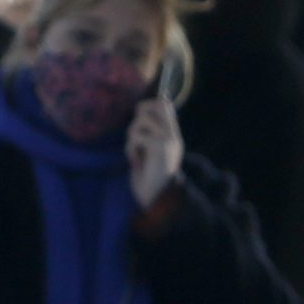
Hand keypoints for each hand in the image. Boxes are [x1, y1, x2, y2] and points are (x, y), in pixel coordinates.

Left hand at [124, 92, 183, 211]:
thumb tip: (141, 112)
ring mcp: (167, 141)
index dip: (151, 103)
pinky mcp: (159, 148)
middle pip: (156, 104)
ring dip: (131, 137)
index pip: (165, 105)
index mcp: (172, 136)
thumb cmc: (149, 178)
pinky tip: (136, 162)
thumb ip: (150, 135)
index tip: (140, 113)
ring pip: (141, 121)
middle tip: (137, 134)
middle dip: (140, 114)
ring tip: (135, 153)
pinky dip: (130, 149)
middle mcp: (172, 136)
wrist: (156, 200)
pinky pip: (137, 137)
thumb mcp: (151, 153)